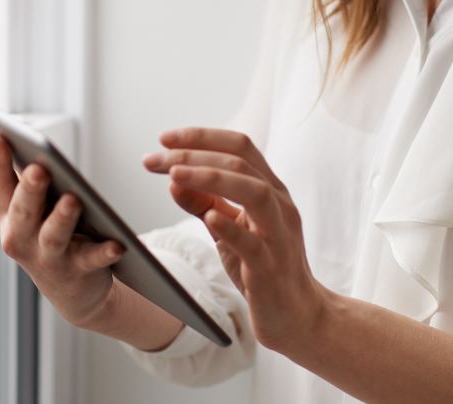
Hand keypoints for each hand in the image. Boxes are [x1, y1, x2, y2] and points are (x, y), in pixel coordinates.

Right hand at [0, 135, 123, 331]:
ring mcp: (48, 257)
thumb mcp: (30, 208)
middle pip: (24, 211)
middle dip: (30, 190)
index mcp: (7, 214)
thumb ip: (26, 180)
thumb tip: (29, 140)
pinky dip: (103, 252)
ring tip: (73, 199)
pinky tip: (117, 245)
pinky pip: (91, 260)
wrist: (69, 288)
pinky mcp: (78, 270)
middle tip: (38, 169)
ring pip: (53, 236)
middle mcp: (20, 238)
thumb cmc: (46, 232)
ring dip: (62, 218)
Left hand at [143, 127, 329, 352]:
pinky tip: (208, 217)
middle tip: (156, 158)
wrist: (296, 314)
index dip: (202, 137)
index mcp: (269, 188)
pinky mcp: (272, 267)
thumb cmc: (261, 267)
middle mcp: (279, 204)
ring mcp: (279, 234)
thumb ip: (204, 202)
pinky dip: (230, 227)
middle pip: (241, 163)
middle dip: (194, 155)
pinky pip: (254, 243)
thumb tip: (172, 178)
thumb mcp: (228, 229)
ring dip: (211, 178)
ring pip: (255, 192)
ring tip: (174, 174)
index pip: (239, 147)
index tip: (165, 138)